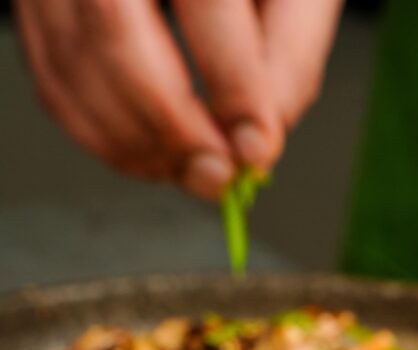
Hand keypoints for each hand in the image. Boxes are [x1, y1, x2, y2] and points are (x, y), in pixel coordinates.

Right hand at [15, 0, 342, 198]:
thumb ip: (290, 55)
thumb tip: (258, 142)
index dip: (233, 84)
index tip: (257, 145)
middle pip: (114, 31)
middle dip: (171, 124)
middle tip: (218, 172)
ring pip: (72, 64)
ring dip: (136, 142)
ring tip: (191, 169)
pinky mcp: (34, 1)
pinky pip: (52, 80)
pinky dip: (102, 135)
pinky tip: (151, 153)